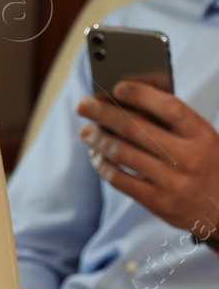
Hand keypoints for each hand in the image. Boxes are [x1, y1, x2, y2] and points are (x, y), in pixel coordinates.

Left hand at [76, 80, 218, 242]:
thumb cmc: (205, 164)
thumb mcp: (202, 140)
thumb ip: (173, 124)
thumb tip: (126, 102)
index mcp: (202, 135)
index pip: (169, 107)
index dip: (141, 94)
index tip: (117, 87)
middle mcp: (189, 157)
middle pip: (135, 129)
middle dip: (103, 114)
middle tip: (83, 105)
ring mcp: (172, 181)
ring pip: (122, 153)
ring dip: (98, 139)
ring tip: (85, 131)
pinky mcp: (158, 202)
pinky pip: (119, 179)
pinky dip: (102, 165)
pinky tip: (95, 156)